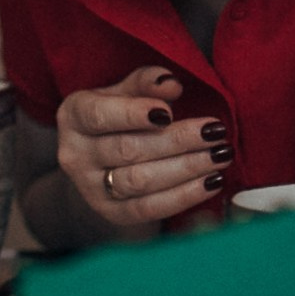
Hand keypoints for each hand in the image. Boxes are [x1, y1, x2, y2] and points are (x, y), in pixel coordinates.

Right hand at [58, 67, 228, 228]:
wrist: (102, 161)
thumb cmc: (119, 116)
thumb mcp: (126, 90)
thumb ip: (146, 82)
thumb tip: (172, 85)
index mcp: (74, 116)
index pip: (99, 116)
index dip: (133, 114)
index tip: (167, 112)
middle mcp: (74, 154)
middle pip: (128, 149)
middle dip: (177, 141)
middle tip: (214, 132)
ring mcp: (91, 189)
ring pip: (140, 181)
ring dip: (186, 168)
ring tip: (220, 155)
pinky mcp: (112, 213)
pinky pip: (149, 209)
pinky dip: (184, 196)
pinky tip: (212, 181)